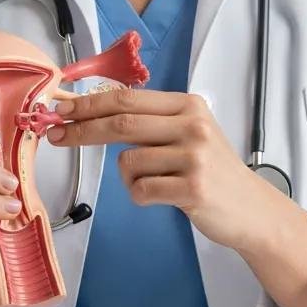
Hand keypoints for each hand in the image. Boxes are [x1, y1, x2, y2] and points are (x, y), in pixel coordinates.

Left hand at [46, 88, 283, 251]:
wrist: (250, 207)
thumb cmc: (212, 169)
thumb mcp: (189, 132)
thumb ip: (152, 121)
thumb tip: (95, 111)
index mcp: (188, 105)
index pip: (128, 99)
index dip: (89, 103)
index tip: (61, 109)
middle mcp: (192, 125)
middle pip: (121, 122)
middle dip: (81, 129)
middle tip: (55, 135)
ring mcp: (193, 157)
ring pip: (129, 163)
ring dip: (129, 177)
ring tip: (156, 182)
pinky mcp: (191, 188)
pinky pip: (141, 190)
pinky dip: (141, 195)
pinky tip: (163, 196)